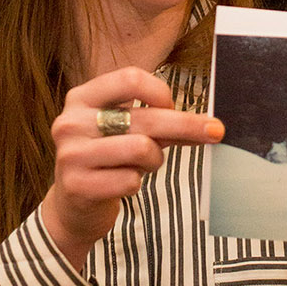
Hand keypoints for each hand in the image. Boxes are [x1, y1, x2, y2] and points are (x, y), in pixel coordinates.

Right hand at [41, 66, 223, 271]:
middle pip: (144, 117)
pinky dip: (136, 183)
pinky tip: (124, 183)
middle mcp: (71, 122)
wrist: (73, 206)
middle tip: (216, 131)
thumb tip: (207, 124)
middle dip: (186, 125)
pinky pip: (130, 180)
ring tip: (145, 165)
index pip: (130, 79)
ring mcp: (71, 155)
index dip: (160, 92)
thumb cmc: (107, 159)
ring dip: (155, 160)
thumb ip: (158, 122)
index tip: (175, 106)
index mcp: (82, 98)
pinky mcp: (76, 185)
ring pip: (141, 149)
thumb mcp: (126, 132)